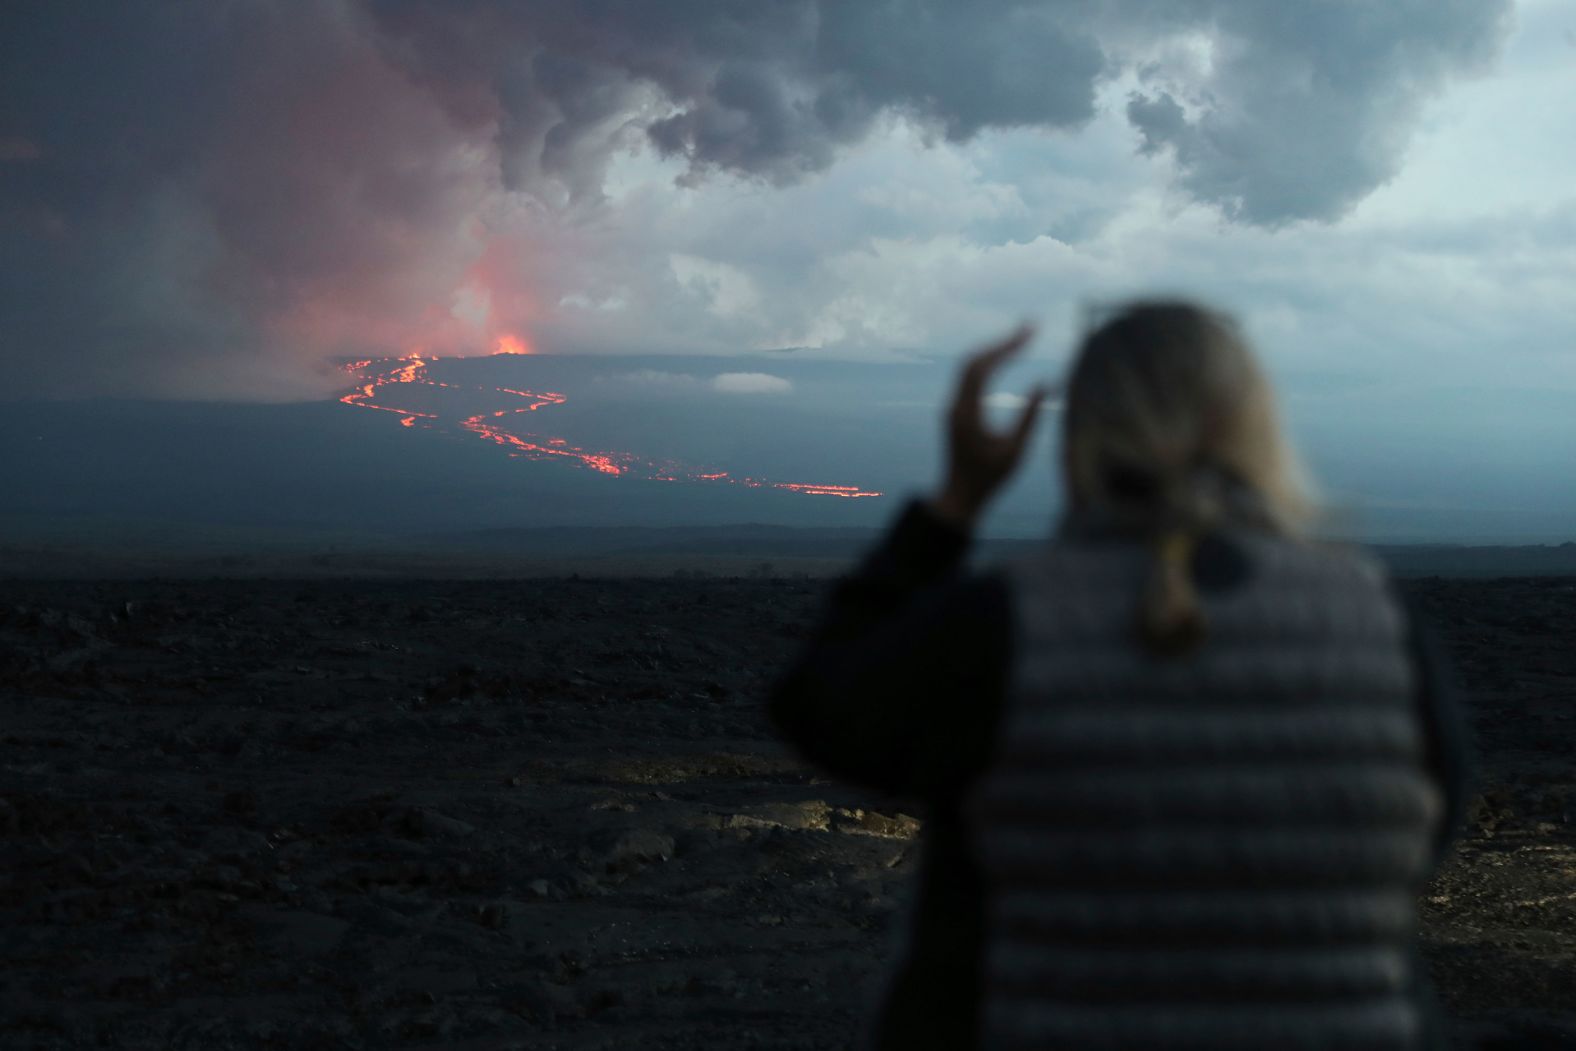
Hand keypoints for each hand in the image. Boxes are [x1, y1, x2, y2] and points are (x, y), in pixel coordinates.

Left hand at [931, 323, 1048, 527]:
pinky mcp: (955, 411)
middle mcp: (954, 406)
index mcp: (967, 414)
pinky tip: (1005, 358)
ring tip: (1021, 338)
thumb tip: (1045, 383)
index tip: (1030, 334)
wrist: (959, 497)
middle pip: (973, 361)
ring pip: (968, 367)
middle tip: (1030, 327)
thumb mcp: (1015, 451)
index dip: (1006, 348)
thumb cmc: (990, 479)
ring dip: (994, 350)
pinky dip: (988, 363)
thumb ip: (1029, 417)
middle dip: (1002, 342)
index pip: (982, 368)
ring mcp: (952, 407)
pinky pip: (968, 377)